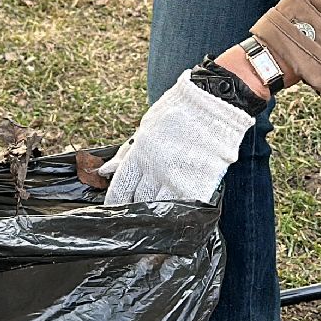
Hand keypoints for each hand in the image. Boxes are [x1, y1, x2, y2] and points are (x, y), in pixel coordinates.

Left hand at [98, 69, 259, 205]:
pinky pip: (185, 208)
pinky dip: (180, 213)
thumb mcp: (146, 127)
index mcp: (140, 153)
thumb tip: (105, 171)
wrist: (214, 102)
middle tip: (136, 213)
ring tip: (156, 218)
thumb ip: (126, 152)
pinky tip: (178, 214)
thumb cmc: (179, 111)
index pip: (120, 188)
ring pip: (160, 208)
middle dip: (135, 207)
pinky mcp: (200, 185)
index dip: (116, 201)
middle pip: (139, 200)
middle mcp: (156, 169)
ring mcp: (178, 179)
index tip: (116, 207)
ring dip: (157, 214)